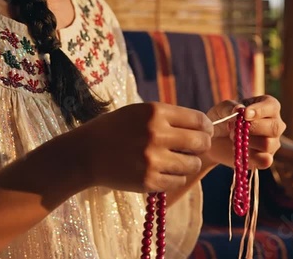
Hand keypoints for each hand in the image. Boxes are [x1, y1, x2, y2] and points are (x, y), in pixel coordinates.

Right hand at [71, 102, 212, 192]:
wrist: (85, 153)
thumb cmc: (116, 129)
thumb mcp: (141, 112)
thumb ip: (170, 117)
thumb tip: (204, 127)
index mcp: (156, 112)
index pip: (199, 120)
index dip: (206, 127)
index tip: (205, 131)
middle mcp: (157, 134)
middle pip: (201, 143)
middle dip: (202, 146)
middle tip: (194, 148)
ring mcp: (153, 159)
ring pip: (193, 164)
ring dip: (189, 163)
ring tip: (176, 161)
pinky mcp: (149, 180)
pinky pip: (179, 181)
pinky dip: (175, 178)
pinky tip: (164, 172)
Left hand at [203, 95, 285, 168]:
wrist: (214, 139)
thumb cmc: (222, 118)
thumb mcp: (222, 109)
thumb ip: (231, 107)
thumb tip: (240, 109)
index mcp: (268, 106)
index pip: (272, 106)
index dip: (260, 110)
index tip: (244, 114)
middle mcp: (275, 124)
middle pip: (274, 127)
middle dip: (253, 128)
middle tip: (233, 127)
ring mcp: (272, 143)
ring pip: (268, 144)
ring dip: (247, 141)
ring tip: (233, 137)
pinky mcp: (265, 159)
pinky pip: (265, 160)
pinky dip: (251, 156)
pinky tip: (239, 150)